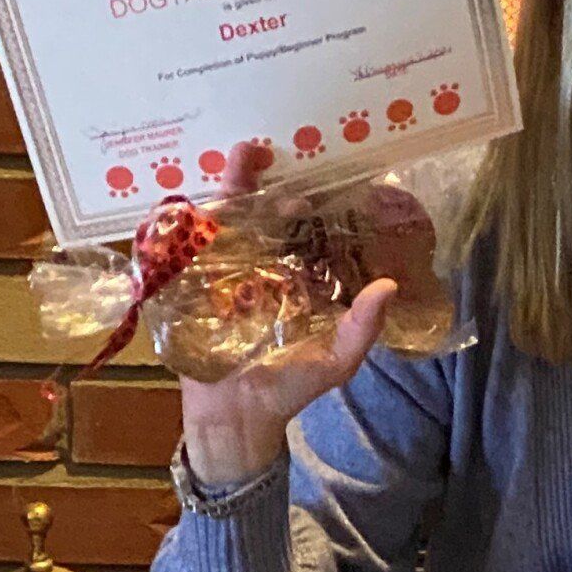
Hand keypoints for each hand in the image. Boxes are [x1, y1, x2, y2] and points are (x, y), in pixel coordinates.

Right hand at [177, 139, 397, 488]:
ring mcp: (217, 275)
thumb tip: (389, 286)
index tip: (312, 176)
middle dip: (253, 180)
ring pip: (218, 224)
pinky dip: (183, 226)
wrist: (236, 420)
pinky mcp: (185, 289)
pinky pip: (181, 251)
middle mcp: (256, 268)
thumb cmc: (289, 388)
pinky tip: (192, 202)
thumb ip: (362, 327)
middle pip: (254, 215)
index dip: (302, 200)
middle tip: (259, 150)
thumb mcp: (335, 361)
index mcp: (292, 276)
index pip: (297, 229)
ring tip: (232, 162)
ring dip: (221, 191)